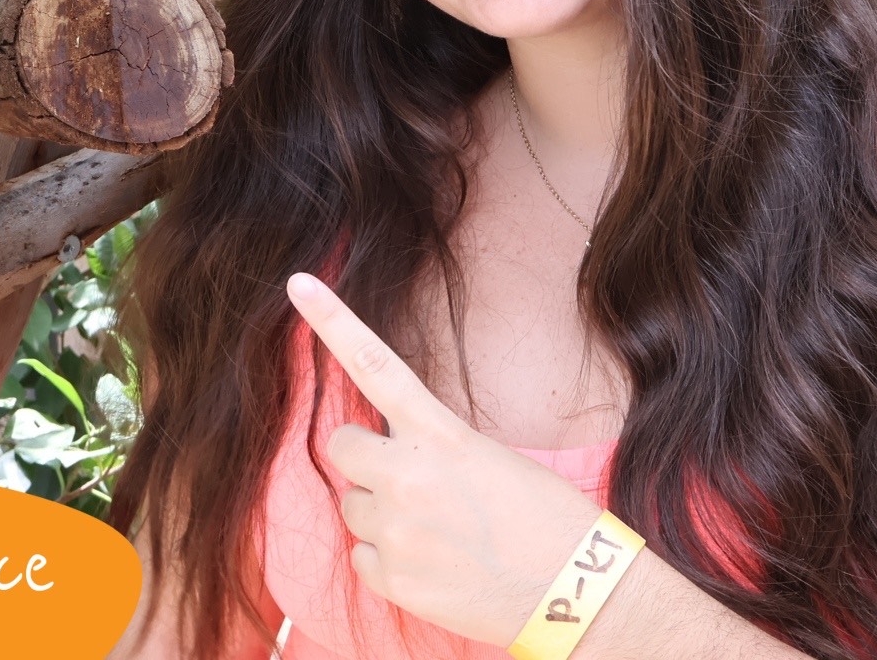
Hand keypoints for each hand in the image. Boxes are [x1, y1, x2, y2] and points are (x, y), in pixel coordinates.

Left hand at [286, 272, 607, 647]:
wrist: (577, 592)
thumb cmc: (547, 519)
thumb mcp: (492, 459)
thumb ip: (433, 447)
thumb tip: (393, 459)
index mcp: (441, 435)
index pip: (375, 365)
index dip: (332, 321)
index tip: (298, 284)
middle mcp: (409, 476)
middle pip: (342, 446)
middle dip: (363, 457)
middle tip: (405, 477)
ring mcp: (397, 529)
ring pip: (351, 505)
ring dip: (381, 512)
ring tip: (437, 529)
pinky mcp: (393, 578)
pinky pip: (362, 556)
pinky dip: (389, 560)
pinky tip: (434, 565)